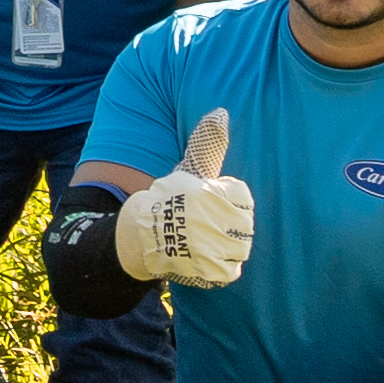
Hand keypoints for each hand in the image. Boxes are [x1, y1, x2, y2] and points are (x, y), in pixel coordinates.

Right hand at [112, 111, 256, 286]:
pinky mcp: (210, 271)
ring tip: (205, 242)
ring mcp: (212, 248)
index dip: (227, 203)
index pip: (243, 199)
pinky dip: (222, 268)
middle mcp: (213, 220)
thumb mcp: (190, 168)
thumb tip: (222, 112)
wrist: (138, 236)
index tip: (208, 206)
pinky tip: (206, 259)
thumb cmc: (170, 199)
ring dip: (226, 247)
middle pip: (245, 225)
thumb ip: (208, 143)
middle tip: (205, 226)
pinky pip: (232, 270)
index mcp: (212, 193)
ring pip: (240, 248)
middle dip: (227, 225)